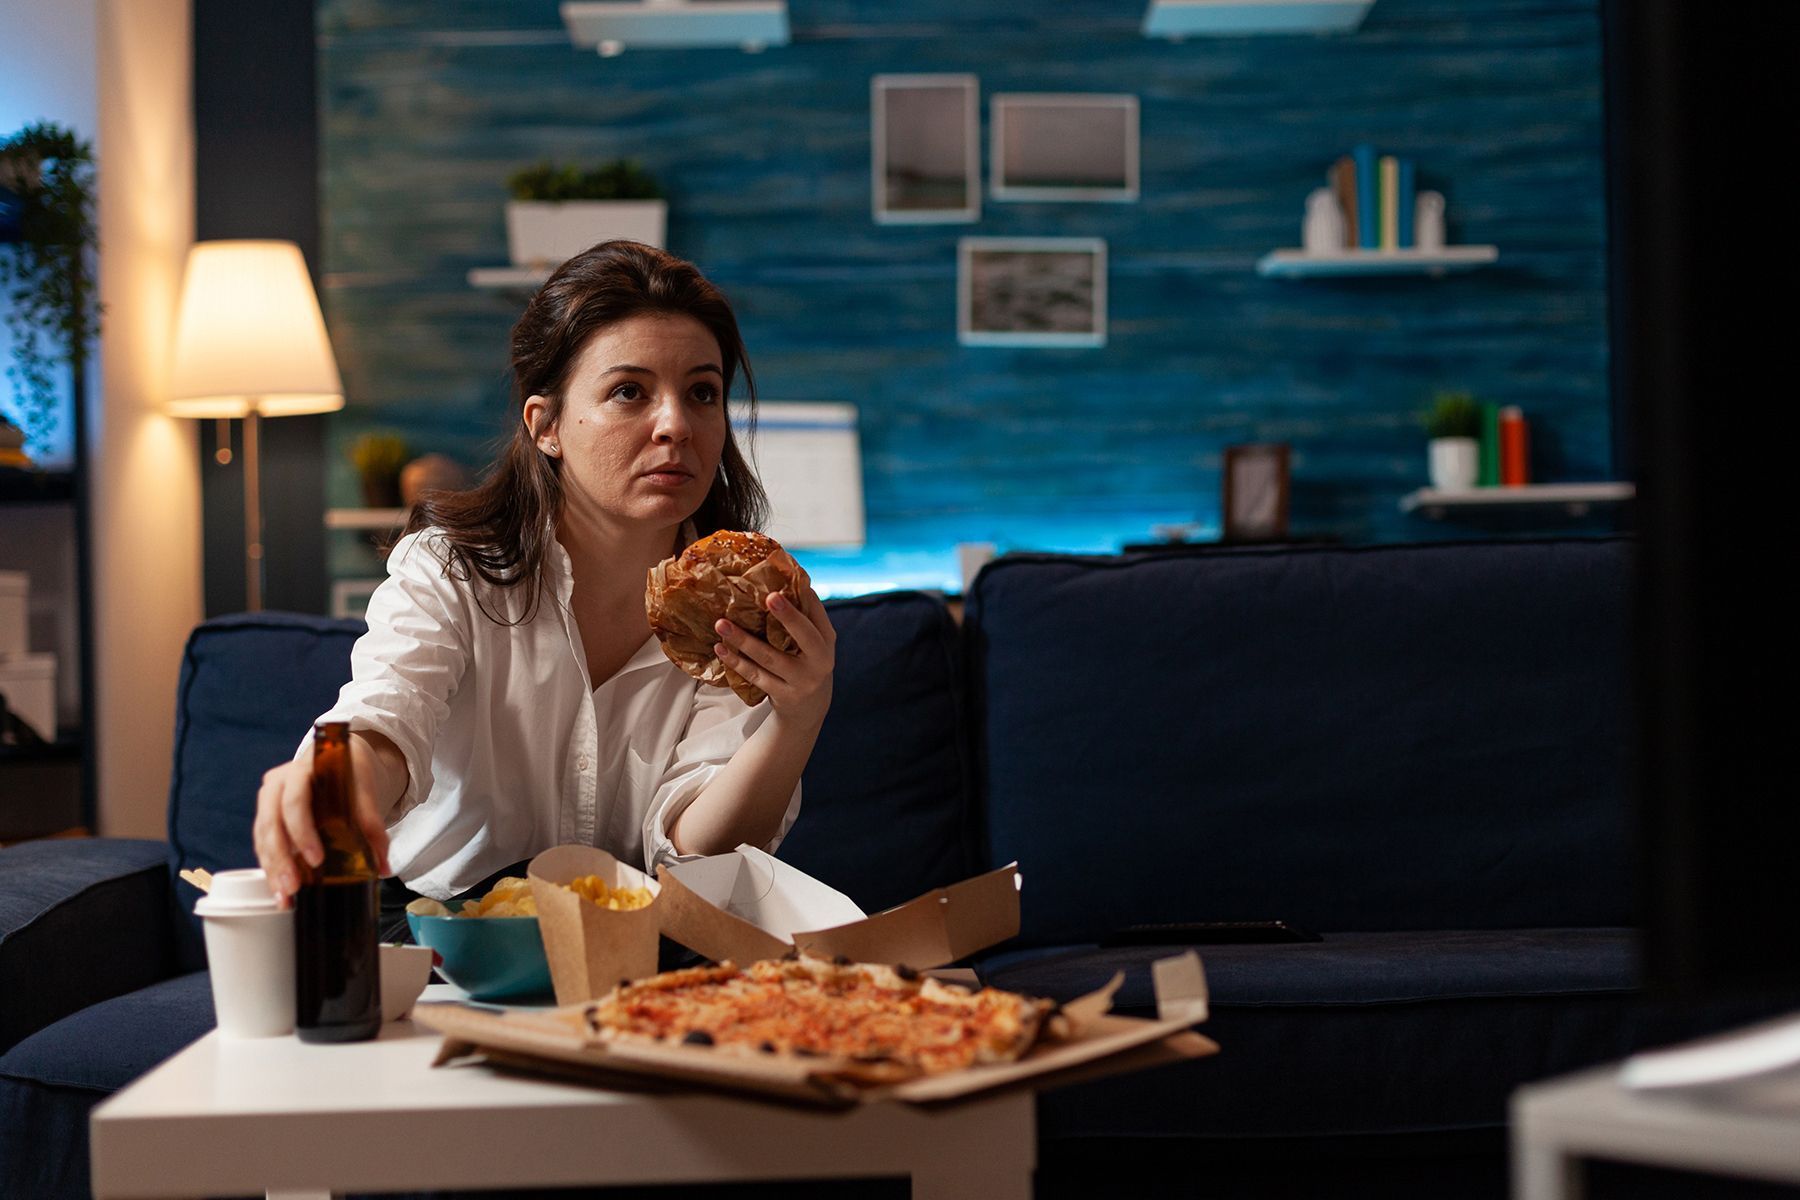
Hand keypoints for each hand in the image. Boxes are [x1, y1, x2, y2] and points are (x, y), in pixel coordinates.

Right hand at [253, 734, 395, 906]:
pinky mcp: (265, 818)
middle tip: (294, 886)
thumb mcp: (364, 794)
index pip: (295, 801)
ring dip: (272, 869)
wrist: (339, 762)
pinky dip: (270, 868)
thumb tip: (383, 868)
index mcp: (302, 771)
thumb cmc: (350, 777)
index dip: (302, 831)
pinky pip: (262, 845)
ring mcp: (268, 801)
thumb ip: (373, 828)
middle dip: (281, 858)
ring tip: (285, 897)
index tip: (316, 859)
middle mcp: (278, 784)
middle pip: (272, 823)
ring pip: (263, 837)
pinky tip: (279, 890)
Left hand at [713, 585, 835, 727]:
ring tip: (722, 624)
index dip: (802, 600)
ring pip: (770, 658)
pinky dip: (736, 662)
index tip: (785, 585)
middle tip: (769, 597)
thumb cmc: (807, 663)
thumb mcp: (815, 642)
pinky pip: (755, 676)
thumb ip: (805, 615)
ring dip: (744, 640)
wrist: (810, 709)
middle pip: (803, 636)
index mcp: (827, 641)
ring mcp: (802, 681)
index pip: (817, 616)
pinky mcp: (783, 695)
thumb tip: (789, 576)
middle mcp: (820, 661)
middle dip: (787, 616)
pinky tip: (721, 649)